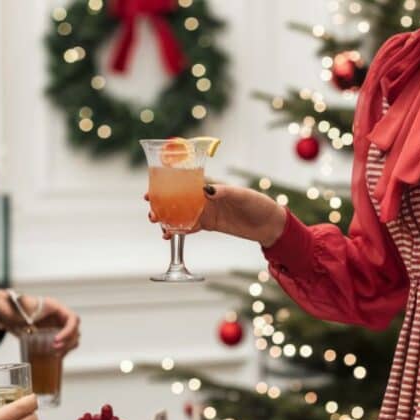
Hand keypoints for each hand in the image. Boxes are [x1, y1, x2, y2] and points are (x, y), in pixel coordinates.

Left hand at [0, 291, 79, 354]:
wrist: (5, 313)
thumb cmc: (12, 307)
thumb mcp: (18, 308)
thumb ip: (24, 313)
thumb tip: (29, 321)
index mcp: (55, 307)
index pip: (72, 318)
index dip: (68, 331)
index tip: (56, 340)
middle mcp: (59, 316)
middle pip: (75, 330)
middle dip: (68, 341)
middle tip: (55, 348)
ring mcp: (57, 325)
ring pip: (72, 337)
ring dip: (67, 347)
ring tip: (55, 353)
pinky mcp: (52, 334)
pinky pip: (65, 343)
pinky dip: (63, 350)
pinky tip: (54, 355)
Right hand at [145, 183, 286, 246]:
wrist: (269, 224)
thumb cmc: (257, 204)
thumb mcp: (242, 196)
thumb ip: (224, 193)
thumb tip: (206, 191)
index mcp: (212, 187)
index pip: (185, 184)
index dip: (167, 186)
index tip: (153, 189)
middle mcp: (206, 198)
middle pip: (178, 199)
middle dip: (162, 204)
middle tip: (150, 211)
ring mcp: (207, 212)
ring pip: (181, 213)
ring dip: (167, 217)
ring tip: (156, 223)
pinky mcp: (210, 225)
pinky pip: (190, 227)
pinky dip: (179, 230)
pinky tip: (168, 235)